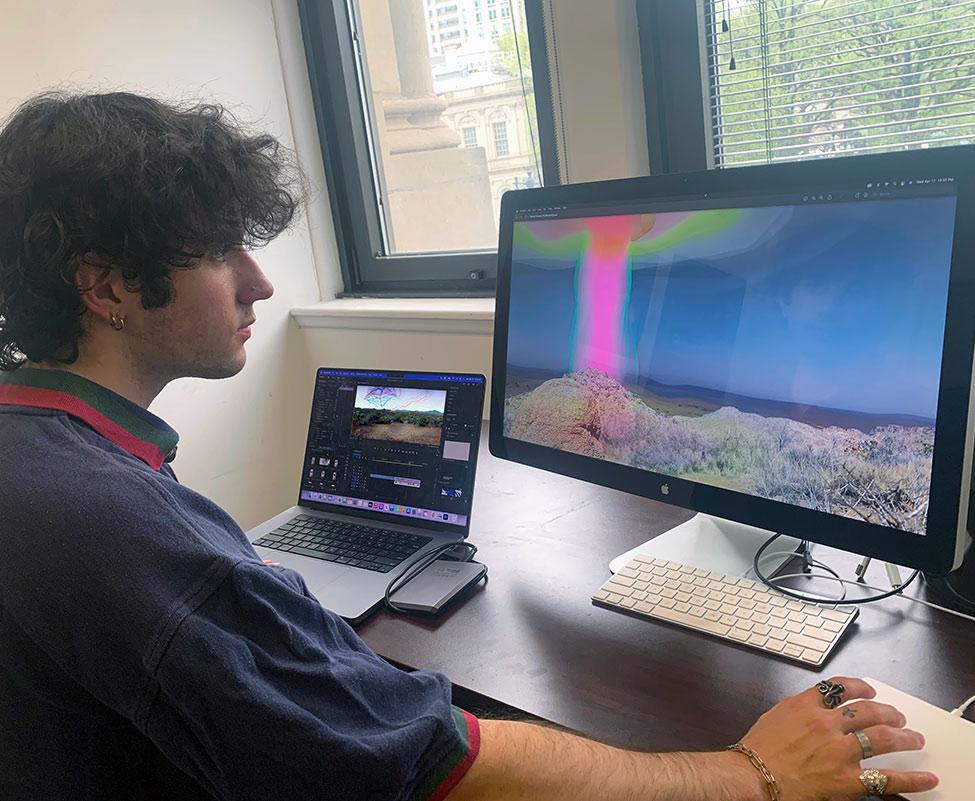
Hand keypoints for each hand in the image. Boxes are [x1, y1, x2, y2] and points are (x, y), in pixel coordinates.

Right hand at [737, 676, 937, 800]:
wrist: (752, 777)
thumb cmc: (758, 751)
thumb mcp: (774, 717)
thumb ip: (797, 709)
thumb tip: (812, 706)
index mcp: (806, 706)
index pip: (839, 688)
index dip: (860, 687)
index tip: (869, 690)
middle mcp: (826, 724)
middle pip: (867, 710)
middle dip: (888, 712)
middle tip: (897, 716)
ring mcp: (839, 751)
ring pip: (882, 738)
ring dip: (904, 737)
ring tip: (915, 738)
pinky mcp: (847, 780)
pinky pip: (886, 778)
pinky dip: (911, 779)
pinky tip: (925, 778)